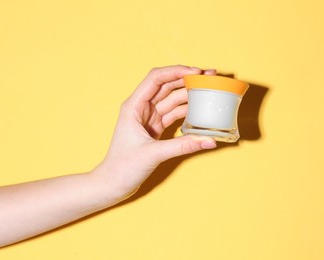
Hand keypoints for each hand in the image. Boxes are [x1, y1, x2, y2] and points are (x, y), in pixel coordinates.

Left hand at [95, 65, 216, 197]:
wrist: (113, 183)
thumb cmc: (122, 167)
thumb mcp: (153, 154)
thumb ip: (183, 146)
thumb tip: (209, 140)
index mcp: (134, 106)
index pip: (156, 79)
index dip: (176, 71)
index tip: (196, 72)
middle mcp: (142, 107)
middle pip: (167, 85)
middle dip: (187, 79)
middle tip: (209, 76)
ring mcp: (150, 117)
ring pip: (173, 99)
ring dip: (190, 94)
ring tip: (209, 90)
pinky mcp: (156, 128)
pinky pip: (174, 114)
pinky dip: (188, 111)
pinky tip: (201, 109)